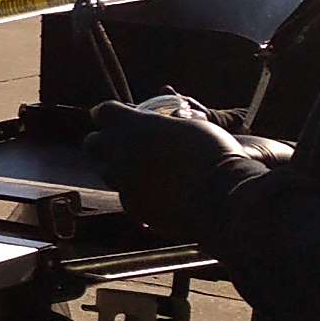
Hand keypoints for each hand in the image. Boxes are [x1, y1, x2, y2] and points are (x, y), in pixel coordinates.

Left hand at [84, 101, 253, 240]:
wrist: (225, 197)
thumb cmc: (215, 154)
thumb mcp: (190, 125)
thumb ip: (165, 122)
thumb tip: (163, 116)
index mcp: (131, 126)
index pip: (103, 112)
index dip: (113, 114)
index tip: (122, 116)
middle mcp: (119, 153)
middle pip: (94, 143)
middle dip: (107, 142)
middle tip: (127, 145)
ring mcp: (123, 182)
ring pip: (107, 173)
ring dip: (120, 169)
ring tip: (145, 171)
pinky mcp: (134, 208)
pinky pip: (127, 198)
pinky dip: (138, 194)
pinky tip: (159, 194)